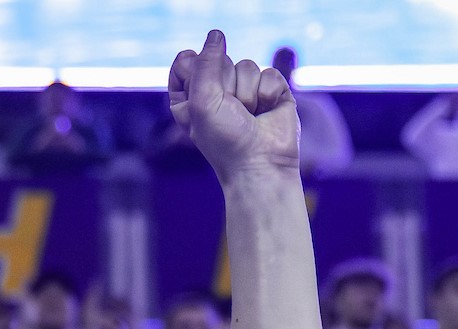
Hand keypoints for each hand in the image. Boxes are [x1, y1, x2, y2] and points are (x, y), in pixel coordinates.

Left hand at [169, 31, 299, 180]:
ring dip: (247, 92)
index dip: (195, 74)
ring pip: (246, 65)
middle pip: (218, 59)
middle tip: (230, 110)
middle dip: (225, 84)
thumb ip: (206, 63)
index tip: (201, 98)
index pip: (186, 62)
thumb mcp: (202, 101)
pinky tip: (267, 112)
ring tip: (249, 115)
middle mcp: (216, 92)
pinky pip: (269, 73)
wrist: (261, 164)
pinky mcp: (271, 92)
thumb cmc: (225, 140)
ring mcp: (245, 91)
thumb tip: (216, 34)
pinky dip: (268, 93)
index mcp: (190, 97)